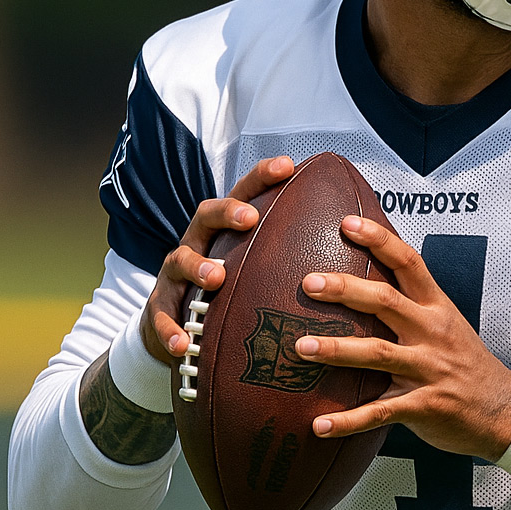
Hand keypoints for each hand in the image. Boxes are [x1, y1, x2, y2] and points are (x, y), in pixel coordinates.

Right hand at [140, 156, 295, 364]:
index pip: (243, 194)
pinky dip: (170, 328)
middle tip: (250, 218)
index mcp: (225, 231)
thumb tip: (352, 244)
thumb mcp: (256, 269)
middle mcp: (197, 243)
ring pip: (180, 259)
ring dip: (198, 266)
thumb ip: (292, 257)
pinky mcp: (158, 306)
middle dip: (228, 212)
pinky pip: (160, 315)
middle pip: (206, 214)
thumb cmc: (230, 292)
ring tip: (217, 278)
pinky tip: (183, 343)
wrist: (178, 330)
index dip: (262, 177)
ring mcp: (174, 274)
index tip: (288, 166)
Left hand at [294, 215, 510, 460]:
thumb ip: (412, 306)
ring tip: (301, 347)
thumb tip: (365, 286)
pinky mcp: (424, 405)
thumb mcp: (448, 325)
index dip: (379, 240)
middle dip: (345, 290)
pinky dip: (348, 420)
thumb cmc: (467, 364)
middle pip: (386, 302)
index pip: (409, 262)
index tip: (347, 223)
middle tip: (308, 282)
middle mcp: (433, 332)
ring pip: (378, 353)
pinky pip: (380, 412)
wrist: (505, 411)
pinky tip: (318, 425)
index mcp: (437, 307)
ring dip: (337, 350)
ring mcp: (429, 369)